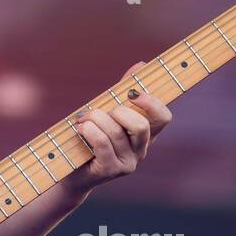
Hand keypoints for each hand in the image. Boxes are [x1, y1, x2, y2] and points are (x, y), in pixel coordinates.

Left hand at [65, 61, 172, 193]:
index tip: (132, 93)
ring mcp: (128, 163)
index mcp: (146, 134)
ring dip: (95, 119)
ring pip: (116, 132)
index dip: (152, 103)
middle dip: (118, 112)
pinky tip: (80, 128)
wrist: (72, 171)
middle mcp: (141, 150)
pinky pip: (103, 143)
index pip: (163, 117)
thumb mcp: (107, 112)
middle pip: (141, 125)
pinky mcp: (111, 170)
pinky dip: (89, 131)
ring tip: (82, 119)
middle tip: (101, 111)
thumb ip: (123, 91)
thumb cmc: (91, 137)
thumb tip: (141, 65)